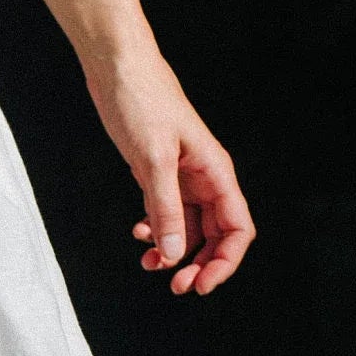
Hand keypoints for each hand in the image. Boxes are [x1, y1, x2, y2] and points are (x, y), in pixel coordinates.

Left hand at [87, 46, 254, 296]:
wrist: (117, 68)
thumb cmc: (141, 101)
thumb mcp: (152, 159)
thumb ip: (165, 208)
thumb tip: (175, 254)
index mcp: (216, 172)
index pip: (237, 228)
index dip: (225, 262)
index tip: (201, 285)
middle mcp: (205, 178)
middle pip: (217, 235)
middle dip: (200, 264)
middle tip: (176, 287)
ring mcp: (183, 177)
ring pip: (190, 229)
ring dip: (174, 253)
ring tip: (149, 266)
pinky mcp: (159, 174)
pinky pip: (167, 214)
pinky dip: (156, 231)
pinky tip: (139, 236)